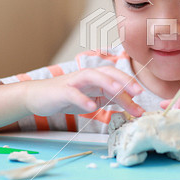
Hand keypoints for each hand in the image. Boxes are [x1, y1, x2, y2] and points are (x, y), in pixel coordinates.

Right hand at [21, 66, 144, 116]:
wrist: (37, 97)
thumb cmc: (67, 96)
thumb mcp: (93, 98)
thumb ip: (110, 98)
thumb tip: (131, 102)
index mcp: (96, 78)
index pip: (117, 78)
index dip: (130, 84)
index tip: (142, 96)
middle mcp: (87, 76)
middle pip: (108, 72)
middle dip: (124, 80)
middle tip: (138, 92)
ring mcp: (74, 82)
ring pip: (93, 77)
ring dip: (107, 83)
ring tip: (119, 92)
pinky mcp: (61, 91)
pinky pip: (73, 93)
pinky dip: (82, 99)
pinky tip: (91, 107)